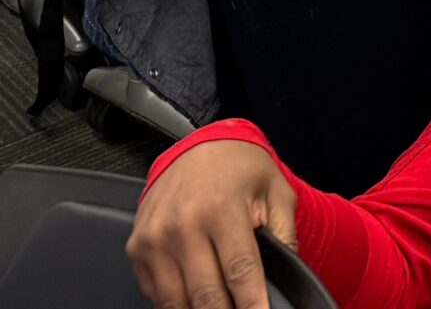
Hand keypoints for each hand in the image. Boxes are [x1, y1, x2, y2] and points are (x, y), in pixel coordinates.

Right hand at [128, 137, 297, 308]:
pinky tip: (194, 301)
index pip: (239, 271)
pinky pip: (155, 293)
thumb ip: (284, 234)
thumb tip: (287, 273)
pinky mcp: (136, 249)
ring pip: (175, 300)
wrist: (198, 146)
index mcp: (222, 210)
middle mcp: (183, 225)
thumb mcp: (276, 191)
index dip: (252, 303)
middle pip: (205, 294)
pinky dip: (175, 304)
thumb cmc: (240, 168)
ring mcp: (154, 239)